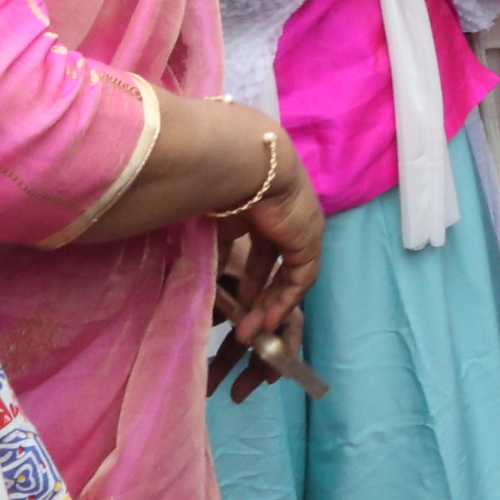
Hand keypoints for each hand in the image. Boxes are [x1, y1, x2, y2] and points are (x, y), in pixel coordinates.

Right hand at [212, 129, 322, 354]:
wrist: (245, 167)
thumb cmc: (215, 186)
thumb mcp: (207, 224)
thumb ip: (206, 248)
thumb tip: (191, 274)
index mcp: (256, 207)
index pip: (254, 247)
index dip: (244, 275)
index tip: (231, 299)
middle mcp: (280, 217)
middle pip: (272, 263)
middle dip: (257, 294)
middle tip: (243, 322)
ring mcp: (298, 229)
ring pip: (287, 274)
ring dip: (270, 304)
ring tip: (253, 332)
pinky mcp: (308, 240)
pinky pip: (300, 278)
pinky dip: (285, 301)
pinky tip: (268, 322)